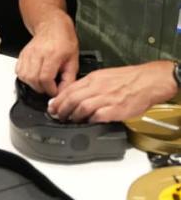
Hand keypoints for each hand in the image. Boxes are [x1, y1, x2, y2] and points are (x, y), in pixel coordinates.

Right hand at [16, 14, 78, 95]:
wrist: (52, 25)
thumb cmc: (64, 40)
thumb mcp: (73, 59)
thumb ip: (69, 78)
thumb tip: (63, 92)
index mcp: (52, 54)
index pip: (45, 78)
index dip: (50, 89)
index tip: (55, 91)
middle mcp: (38, 53)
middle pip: (33, 79)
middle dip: (42, 89)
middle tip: (49, 88)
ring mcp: (28, 53)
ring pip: (24, 76)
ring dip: (33, 84)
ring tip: (42, 83)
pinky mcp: (23, 54)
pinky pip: (19, 71)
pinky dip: (25, 77)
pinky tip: (34, 76)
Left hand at [48, 61, 178, 122]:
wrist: (147, 81)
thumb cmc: (127, 79)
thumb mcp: (103, 75)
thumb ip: (89, 84)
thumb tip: (74, 94)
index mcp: (93, 78)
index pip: (70, 89)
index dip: (58, 99)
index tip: (52, 106)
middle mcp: (97, 87)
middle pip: (72, 98)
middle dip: (61, 109)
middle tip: (56, 115)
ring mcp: (106, 98)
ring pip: (82, 107)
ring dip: (73, 116)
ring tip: (69, 121)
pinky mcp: (116, 109)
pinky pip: (99, 116)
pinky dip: (90, 120)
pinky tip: (86, 123)